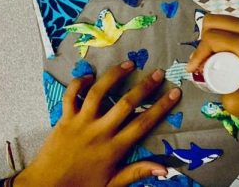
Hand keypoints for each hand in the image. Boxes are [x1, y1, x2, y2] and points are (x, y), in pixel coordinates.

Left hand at [15, 61, 181, 186]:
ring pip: (99, 93)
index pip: (143, 123)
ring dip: (114, 76)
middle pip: (126, 104)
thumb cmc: (82, 186)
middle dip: (144, 86)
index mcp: (114, 149)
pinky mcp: (64, 119)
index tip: (174, 92)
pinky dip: (79, 83)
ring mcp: (81, 123)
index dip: (161, 107)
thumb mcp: (112, 184)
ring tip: (128, 64)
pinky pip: (71, 95)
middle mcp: (99, 132)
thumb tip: (165, 168)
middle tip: (157, 72)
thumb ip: (137, 172)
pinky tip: (90, 75)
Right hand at [186, 15, 238, 121]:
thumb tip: (206, 72)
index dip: (198, 53)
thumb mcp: (238, 104)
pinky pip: (231, 25)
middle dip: (202, 42)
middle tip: (203, 63)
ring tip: (211, 60)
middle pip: (214, 21)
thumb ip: (216, 88)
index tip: (193, 70)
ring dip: (211, 38)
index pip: (214, 38)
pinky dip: (221, 36)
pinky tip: (221, 54)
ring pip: (221, 20)